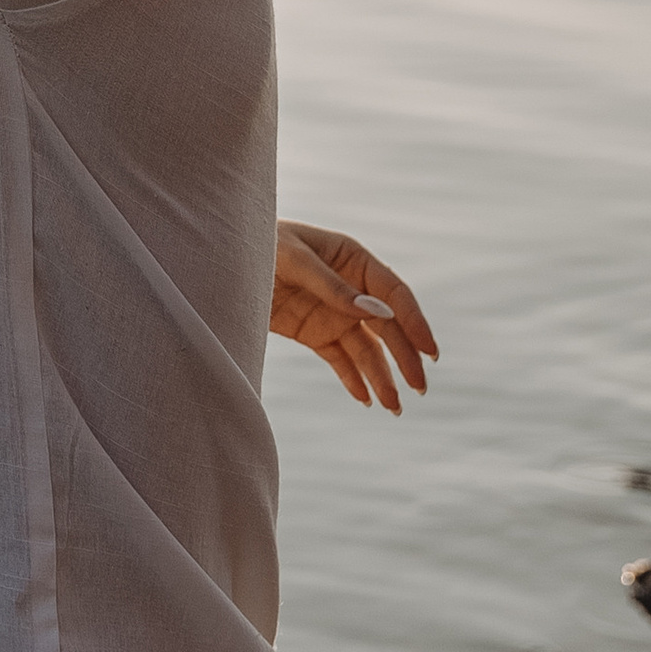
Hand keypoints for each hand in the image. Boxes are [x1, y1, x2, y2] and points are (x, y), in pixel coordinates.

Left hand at [273, 219, 437, 413]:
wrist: (221, 260)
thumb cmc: (259, 244)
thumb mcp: (294, 260)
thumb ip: (333, 286)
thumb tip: (377, 311)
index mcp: (352, 258)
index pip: (394, 293)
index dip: (415, 321)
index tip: (429, 351)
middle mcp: (350, 288)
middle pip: (387, 327)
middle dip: (405, 357)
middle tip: (419, 388)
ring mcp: (333, 313)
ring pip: (366, 349)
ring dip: (382, 377)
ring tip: (392, 407)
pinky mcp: (313, 334)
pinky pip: (340, 360)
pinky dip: (353, 379)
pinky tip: (365, 400)